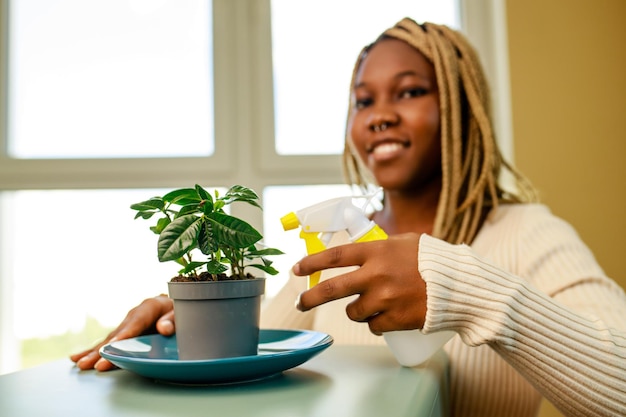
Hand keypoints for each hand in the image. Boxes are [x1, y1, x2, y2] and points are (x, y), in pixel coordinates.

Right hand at [70, 295, 174, 370]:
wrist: (177, 303)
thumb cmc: (180, 308)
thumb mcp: (181, 311)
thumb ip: (173, 319)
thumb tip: (164, 328)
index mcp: (149, 307)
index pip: (135, 324)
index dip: (123, 337)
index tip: (112, 347)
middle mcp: (134, 314)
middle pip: (117, 334)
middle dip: (103, 350)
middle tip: (91, 363)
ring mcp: (128, 323)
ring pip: (110, 340)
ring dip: (95, 353)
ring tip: (80, 363)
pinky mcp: (125, 332)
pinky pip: (110, 342)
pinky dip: (96, 351)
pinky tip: (79, 357)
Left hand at [293, 233, 426, 334]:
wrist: (459, 286)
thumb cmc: (431, 260)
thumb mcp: (403, 242)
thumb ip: (378, 247)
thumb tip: (352, 253)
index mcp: (376, 251)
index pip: (335, 256)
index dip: (311, 262)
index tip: (296, 269)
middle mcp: (376, 275)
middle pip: (330, 289)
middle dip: (310, 298)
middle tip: (300, 303)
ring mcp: (384, 299)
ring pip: (353, 311)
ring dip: (357, 310)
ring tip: (375, 302)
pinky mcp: (393, 319)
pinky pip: (372, 325)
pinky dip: (376, 322)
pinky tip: (390, 313)